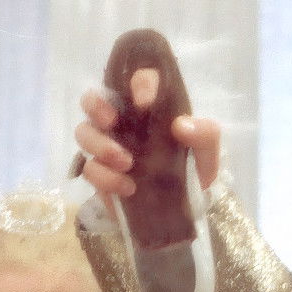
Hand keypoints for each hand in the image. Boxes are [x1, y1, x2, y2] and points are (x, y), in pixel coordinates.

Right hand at [74, 71, 220, 200]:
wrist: (187, 210)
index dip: (138, 84)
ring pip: (83, 133)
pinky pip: (89, 168)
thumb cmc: (196, 171)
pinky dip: (105, 177)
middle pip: (93, 99)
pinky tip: (128, 187)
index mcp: (150, 108)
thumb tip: (181, 124)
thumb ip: (205, 134)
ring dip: (100, 145)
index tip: (146, 103)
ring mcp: (108, 146)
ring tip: (127, 163)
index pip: (138, 81)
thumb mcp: (208, 152)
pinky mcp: (101, 174)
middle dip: (96, 105)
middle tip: (111, 121)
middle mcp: (124, 122)